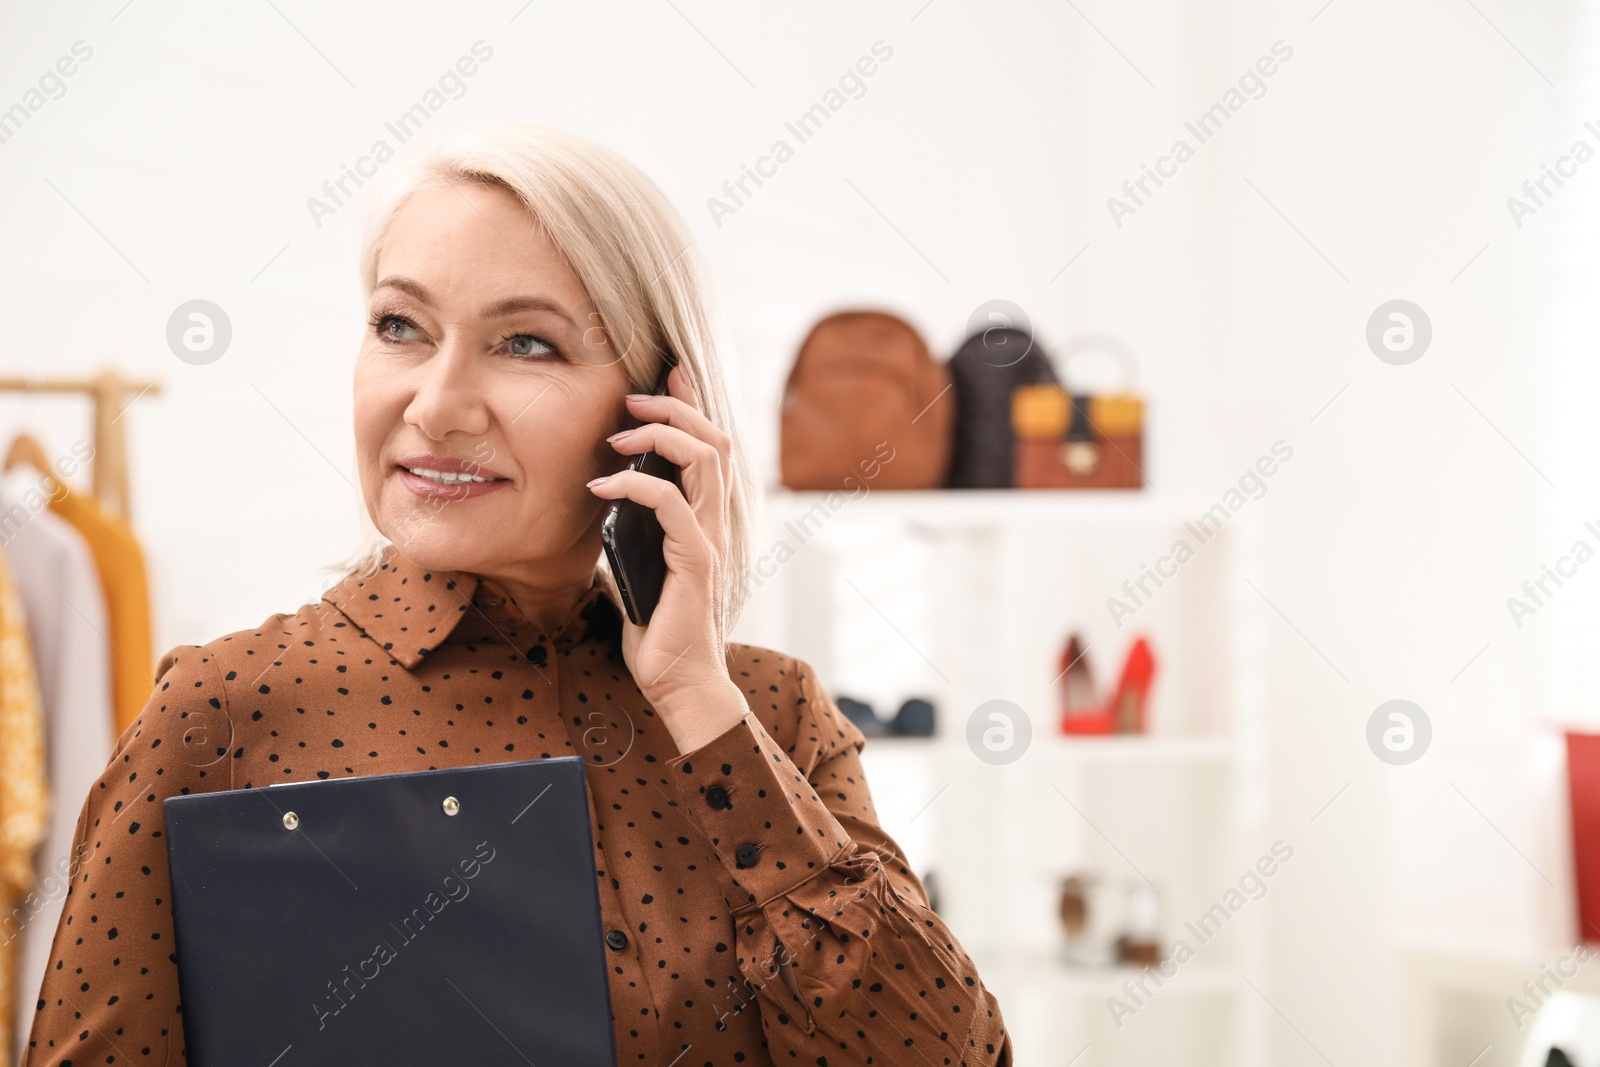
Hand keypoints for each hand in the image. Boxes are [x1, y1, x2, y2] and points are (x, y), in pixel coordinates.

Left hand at [586, 365, 747, 752]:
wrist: (680, 681)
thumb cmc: (659, 628)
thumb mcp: (641, 563)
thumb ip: (636, 530)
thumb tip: (607, 498)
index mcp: (707, 520)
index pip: (711, 447)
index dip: (693, 404)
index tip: (667, 373)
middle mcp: (717, 523)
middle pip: (715, 440)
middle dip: (675, 406)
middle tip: (634, 394)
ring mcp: (711, 541)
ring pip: (704, 460)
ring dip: (659, 433)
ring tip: (618, 431)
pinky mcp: (696, 561)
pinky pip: (672, 505)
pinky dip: (635, 484)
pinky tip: (602, 486)